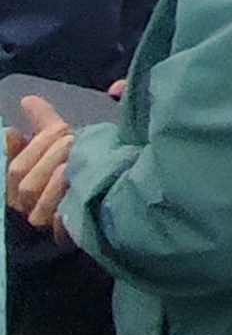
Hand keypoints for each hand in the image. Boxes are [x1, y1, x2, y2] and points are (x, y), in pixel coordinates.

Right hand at [6, 100, 74, 241]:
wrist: (113, 195)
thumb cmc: (81, 164)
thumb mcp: (61, 142)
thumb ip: (43, 122)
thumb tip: (27, 100)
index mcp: (19, 186)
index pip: (15, 166)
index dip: (38, 144)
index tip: (61, 129)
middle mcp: (27, 207)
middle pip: (25, 183)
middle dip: (53, 155)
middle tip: (76, 141)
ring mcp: (44, 223)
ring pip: (39, 201)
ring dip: (63, 175)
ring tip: (82, 162)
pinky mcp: (64, 234)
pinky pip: (59, 222)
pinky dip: (69, 203)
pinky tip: (82, 189)